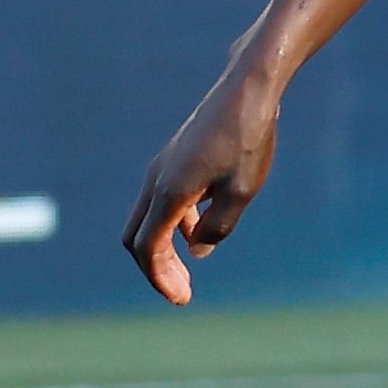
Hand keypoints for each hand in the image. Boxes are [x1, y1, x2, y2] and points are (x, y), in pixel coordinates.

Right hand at [121, 66, 283, 304]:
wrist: (248, 89)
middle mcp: (157, 180)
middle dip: (156, 268)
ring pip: (150, 218)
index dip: (160, 277)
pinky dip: (174, 224)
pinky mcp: (176, 160)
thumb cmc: (249, 138)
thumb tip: (198, 250)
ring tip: (189, 271)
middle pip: (138, 236)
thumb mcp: (242, 190)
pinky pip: (164, 201)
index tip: (180, 299)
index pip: (148, 247)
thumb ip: (219, 225)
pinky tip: (198, 232)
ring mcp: (164, 168)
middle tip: (181, 293)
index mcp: (169, 191)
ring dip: (164, 247)